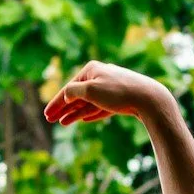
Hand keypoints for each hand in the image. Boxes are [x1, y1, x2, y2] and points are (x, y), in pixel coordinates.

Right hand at [44, 60, 174, 126]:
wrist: (147, 98)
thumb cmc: (117, 92)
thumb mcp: (90, 90)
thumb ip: (73, 92)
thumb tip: (66, 94)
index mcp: (91, 70)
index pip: (68, 88)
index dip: (56, 102)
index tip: (46, 115)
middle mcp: (100, 76)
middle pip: (77, 95)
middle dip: (63, 108)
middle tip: (50, 120)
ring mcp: (110, 87)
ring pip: (88, 102)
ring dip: (74, 113)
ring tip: (63, 123)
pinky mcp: (119, 98)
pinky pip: (100, 107)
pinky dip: (90, 113)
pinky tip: (83, 119)